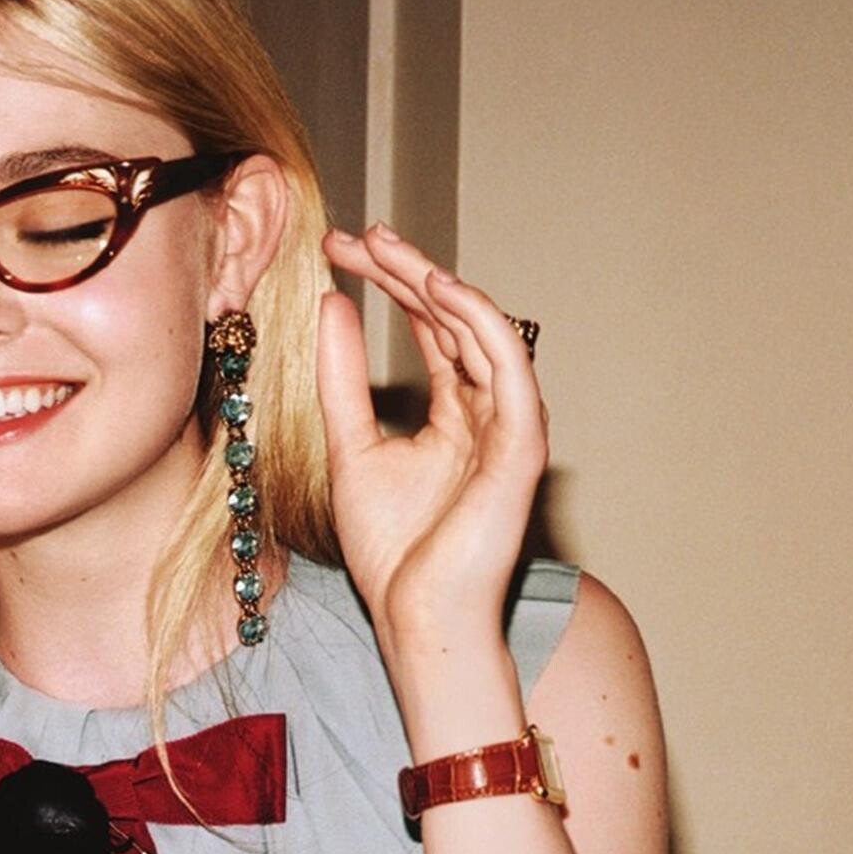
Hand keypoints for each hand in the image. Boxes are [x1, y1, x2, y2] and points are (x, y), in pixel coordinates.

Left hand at [315, 224, 547, 672]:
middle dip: (406, 271)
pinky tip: (433, 288)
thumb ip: (342, 379)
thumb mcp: (351, 446)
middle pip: (453, 320)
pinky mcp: (522, 444)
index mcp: (456, 414)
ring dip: (435, 282)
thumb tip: (330, 303)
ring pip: (482, 330)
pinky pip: (507, 365)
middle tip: (357, 234)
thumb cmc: (394, 554)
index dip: (389, 283)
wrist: (419, 620)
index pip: (428, 329)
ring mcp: (511, 425)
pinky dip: (475, 322)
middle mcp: (490, 411)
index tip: (337, 250)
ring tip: (386, 248)